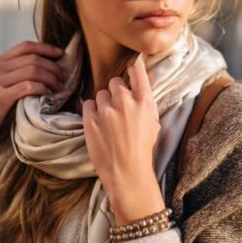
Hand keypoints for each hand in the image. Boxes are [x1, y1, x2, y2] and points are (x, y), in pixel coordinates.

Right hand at [0, 41, 66, 186]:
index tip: (61, 54)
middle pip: (33, 58)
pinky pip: (28, 86)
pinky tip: (49, 95)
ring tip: (60, 87)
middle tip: (64, 77)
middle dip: (53, 66)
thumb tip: (42, 67)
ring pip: (33, 71)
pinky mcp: (0, 97)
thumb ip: (14, 73)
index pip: (26, 46)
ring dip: (51, 78)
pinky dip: (43, 89)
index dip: (46, 48)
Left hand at [82, 57, 165, 225]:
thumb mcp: (154, 123)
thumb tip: (139, 90)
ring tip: (108, 120)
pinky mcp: (90, 120)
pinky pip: (88, 104)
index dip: (133, 68)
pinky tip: (98, 124)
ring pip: (100, 94)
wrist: (127, 174)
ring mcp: (106, 111)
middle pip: (115, 82)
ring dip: (103, 103)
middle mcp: (125, 102)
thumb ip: (145, 104)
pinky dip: (91, 111)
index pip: (137, 71)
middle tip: (118, 106)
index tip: (130, 69)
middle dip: (115, 91)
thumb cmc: (143, 151)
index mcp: (144, 102)